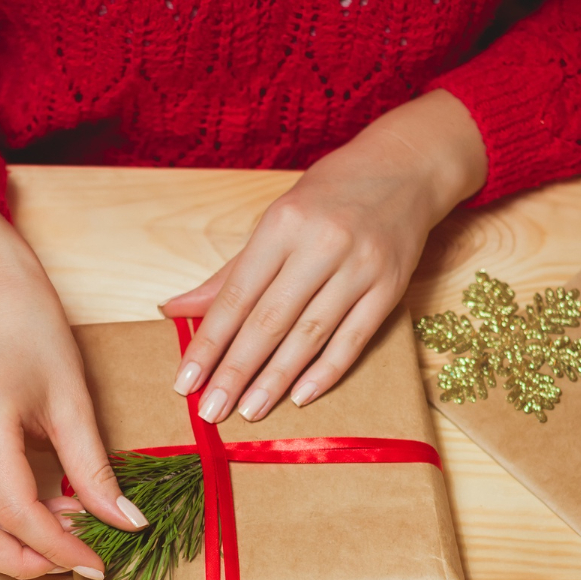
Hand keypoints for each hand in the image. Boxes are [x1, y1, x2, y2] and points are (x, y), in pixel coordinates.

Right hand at [0, 198, 146, 579]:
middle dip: (22, 563)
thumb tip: (127, 522)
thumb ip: (94, 468)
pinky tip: (43, 508)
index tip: (100, 561)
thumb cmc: (30, 326)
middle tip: (75, 561)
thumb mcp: (73, 397)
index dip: (63, 549)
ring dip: (9, 547)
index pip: (19, 514)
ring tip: (63, 535)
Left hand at [161, 90, 486, 421]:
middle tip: (211, 411)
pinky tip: (300, 397)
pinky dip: (326, 371)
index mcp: (283, 224)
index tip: (186, 380)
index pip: (236, 295)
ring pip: (309, 335)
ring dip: (275, 379)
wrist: (404, 168)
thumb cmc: (329, 196)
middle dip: (236, 371)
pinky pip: (353, 339)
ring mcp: (359, 267)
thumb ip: (231, 273)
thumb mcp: (276, 221)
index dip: (209, 342)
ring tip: (248, 411)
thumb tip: (176, 310)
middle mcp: (321, 245)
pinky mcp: (390, 288)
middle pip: (269, 321)